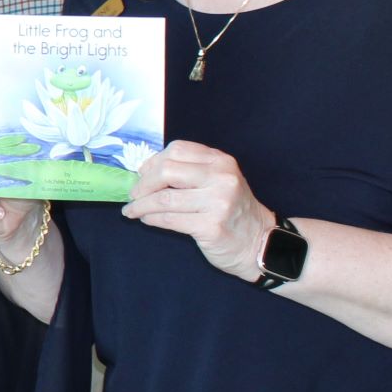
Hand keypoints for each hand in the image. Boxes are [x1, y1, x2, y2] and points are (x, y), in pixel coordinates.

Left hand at [123, 139, 270, 280]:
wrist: (260, 242)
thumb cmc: (231, 210)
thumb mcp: (218, 181)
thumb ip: (189, 171)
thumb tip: (145, 170)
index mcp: (221, 161)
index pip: (177, 150)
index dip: (154, 161)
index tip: (142, 173)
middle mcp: (221, 178)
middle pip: (167, 171)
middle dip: (143, 184)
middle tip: (133, 194)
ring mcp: (217, 203)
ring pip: (164, 199)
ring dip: (141, 205)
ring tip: (132, 210)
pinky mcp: (210, 227)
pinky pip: (169, 219)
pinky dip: (151, 218)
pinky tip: (145, 219)